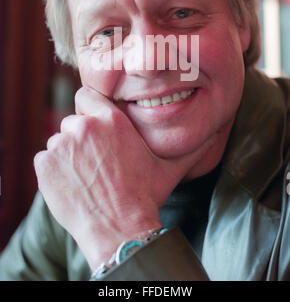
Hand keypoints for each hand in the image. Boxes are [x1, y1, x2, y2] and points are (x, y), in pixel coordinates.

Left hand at [34, 87, 189, 269]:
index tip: (97, 126)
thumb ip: (194, 143)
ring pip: (59, 140)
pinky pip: (45, 159)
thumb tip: (218, 130)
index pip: (86, 94)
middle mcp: (83, 126)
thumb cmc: (145, 195)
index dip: (91, 109)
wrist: (119, 230)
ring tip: (87, 175)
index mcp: (110, 119)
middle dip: (82, 136)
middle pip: (74, 120)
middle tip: (97, 160)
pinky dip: (54, 170)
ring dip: (69, 154)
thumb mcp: (172, 165)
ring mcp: (61, 145)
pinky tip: (74, 185)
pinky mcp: (45, 165)